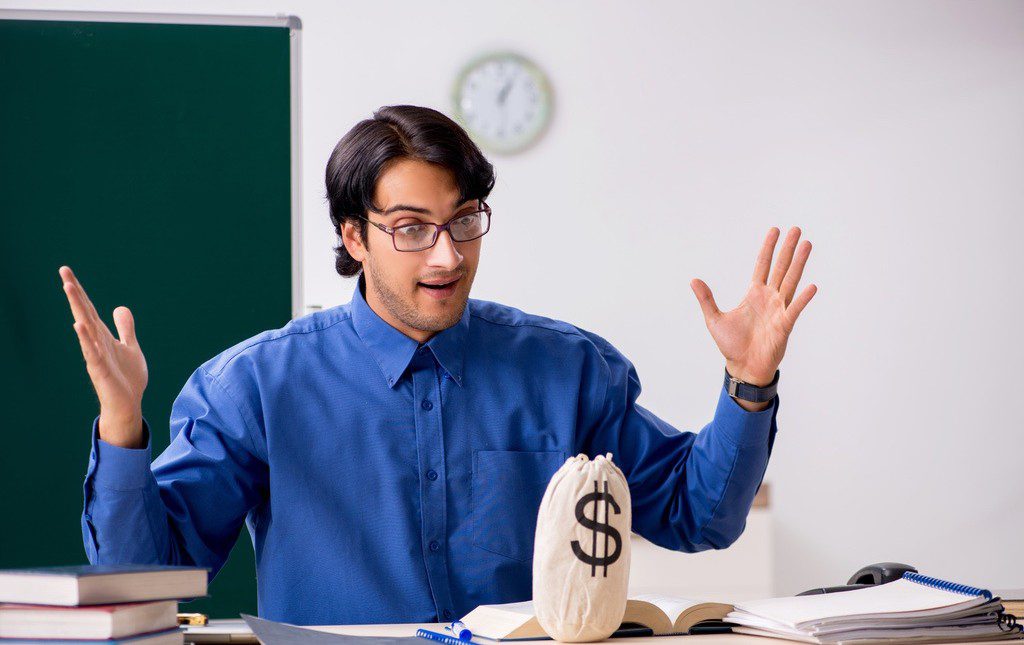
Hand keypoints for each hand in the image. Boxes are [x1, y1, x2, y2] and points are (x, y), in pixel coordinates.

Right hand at [59, 266, 148, 447]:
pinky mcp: (101, 369)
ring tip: (70, 289)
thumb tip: (120, 308)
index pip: (89, 308)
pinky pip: (92, 351)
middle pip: (84, 313)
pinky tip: (79, 325)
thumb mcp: (130, 347)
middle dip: (75, 293)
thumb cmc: (127, 377)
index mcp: (103, 335)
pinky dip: (86, 338)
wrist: (129, 403)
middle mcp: (96, 342)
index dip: (79, 290)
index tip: (66, 271)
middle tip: (63, 272)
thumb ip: (125, 328)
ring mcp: (97, 355)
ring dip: (78, 308)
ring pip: (85, 328)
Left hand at [689, 226, 816, 386]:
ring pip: (790, 282)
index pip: (762, 265)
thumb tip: (693, 280)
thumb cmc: (731, 345)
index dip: (768, 248)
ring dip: (799, 264)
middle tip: (797, 229)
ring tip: (808, 245)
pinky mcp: (784, 325)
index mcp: (754, 294)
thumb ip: (706, 299)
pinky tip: (812, 286)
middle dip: (788, 249)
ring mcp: (779, 310)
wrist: (743, 367)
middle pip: (780, 268)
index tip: (775, 230)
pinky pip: (794, 309)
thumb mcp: (714, 319)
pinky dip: (802, 299)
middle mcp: (769, 298)